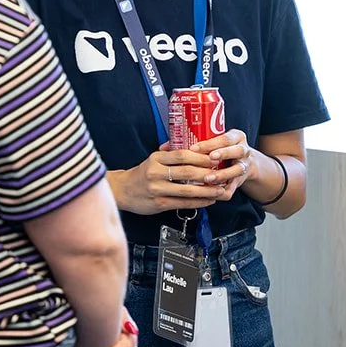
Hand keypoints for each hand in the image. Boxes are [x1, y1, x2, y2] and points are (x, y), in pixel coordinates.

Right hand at [109, 149, 230, 213]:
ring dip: (206, 190)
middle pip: (187, 172)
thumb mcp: (153, 158)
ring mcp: (157, 189)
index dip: (200, 157)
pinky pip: (182, 203)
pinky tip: (209, 200)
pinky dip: (198, 202)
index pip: (182, 155)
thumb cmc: (142, 174)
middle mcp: (156, 173)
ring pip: (187, 190)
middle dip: (207, 174)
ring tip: (220, 190)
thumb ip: (170, 152)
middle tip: (222, 174)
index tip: (215, 158)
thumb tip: (192, 143)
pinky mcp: (159, 204)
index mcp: (156, 159)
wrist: (122, 191)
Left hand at [195, 130, 252, 197]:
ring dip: (222, 175)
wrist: (241, 162)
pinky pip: (231, 189)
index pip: (226, 138)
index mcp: (237, 137)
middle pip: (238, 151)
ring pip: (237, 171)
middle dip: (223, 153)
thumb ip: (201, 140)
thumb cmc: (222, 148)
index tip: (194, 147)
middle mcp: (244, 151)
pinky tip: (207, 194)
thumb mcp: (218, 139)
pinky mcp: (238, 182)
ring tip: (207, 179)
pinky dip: (220, 193)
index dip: (211, 143)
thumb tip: (171, 144)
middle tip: (210, 157)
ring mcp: (243, 167)